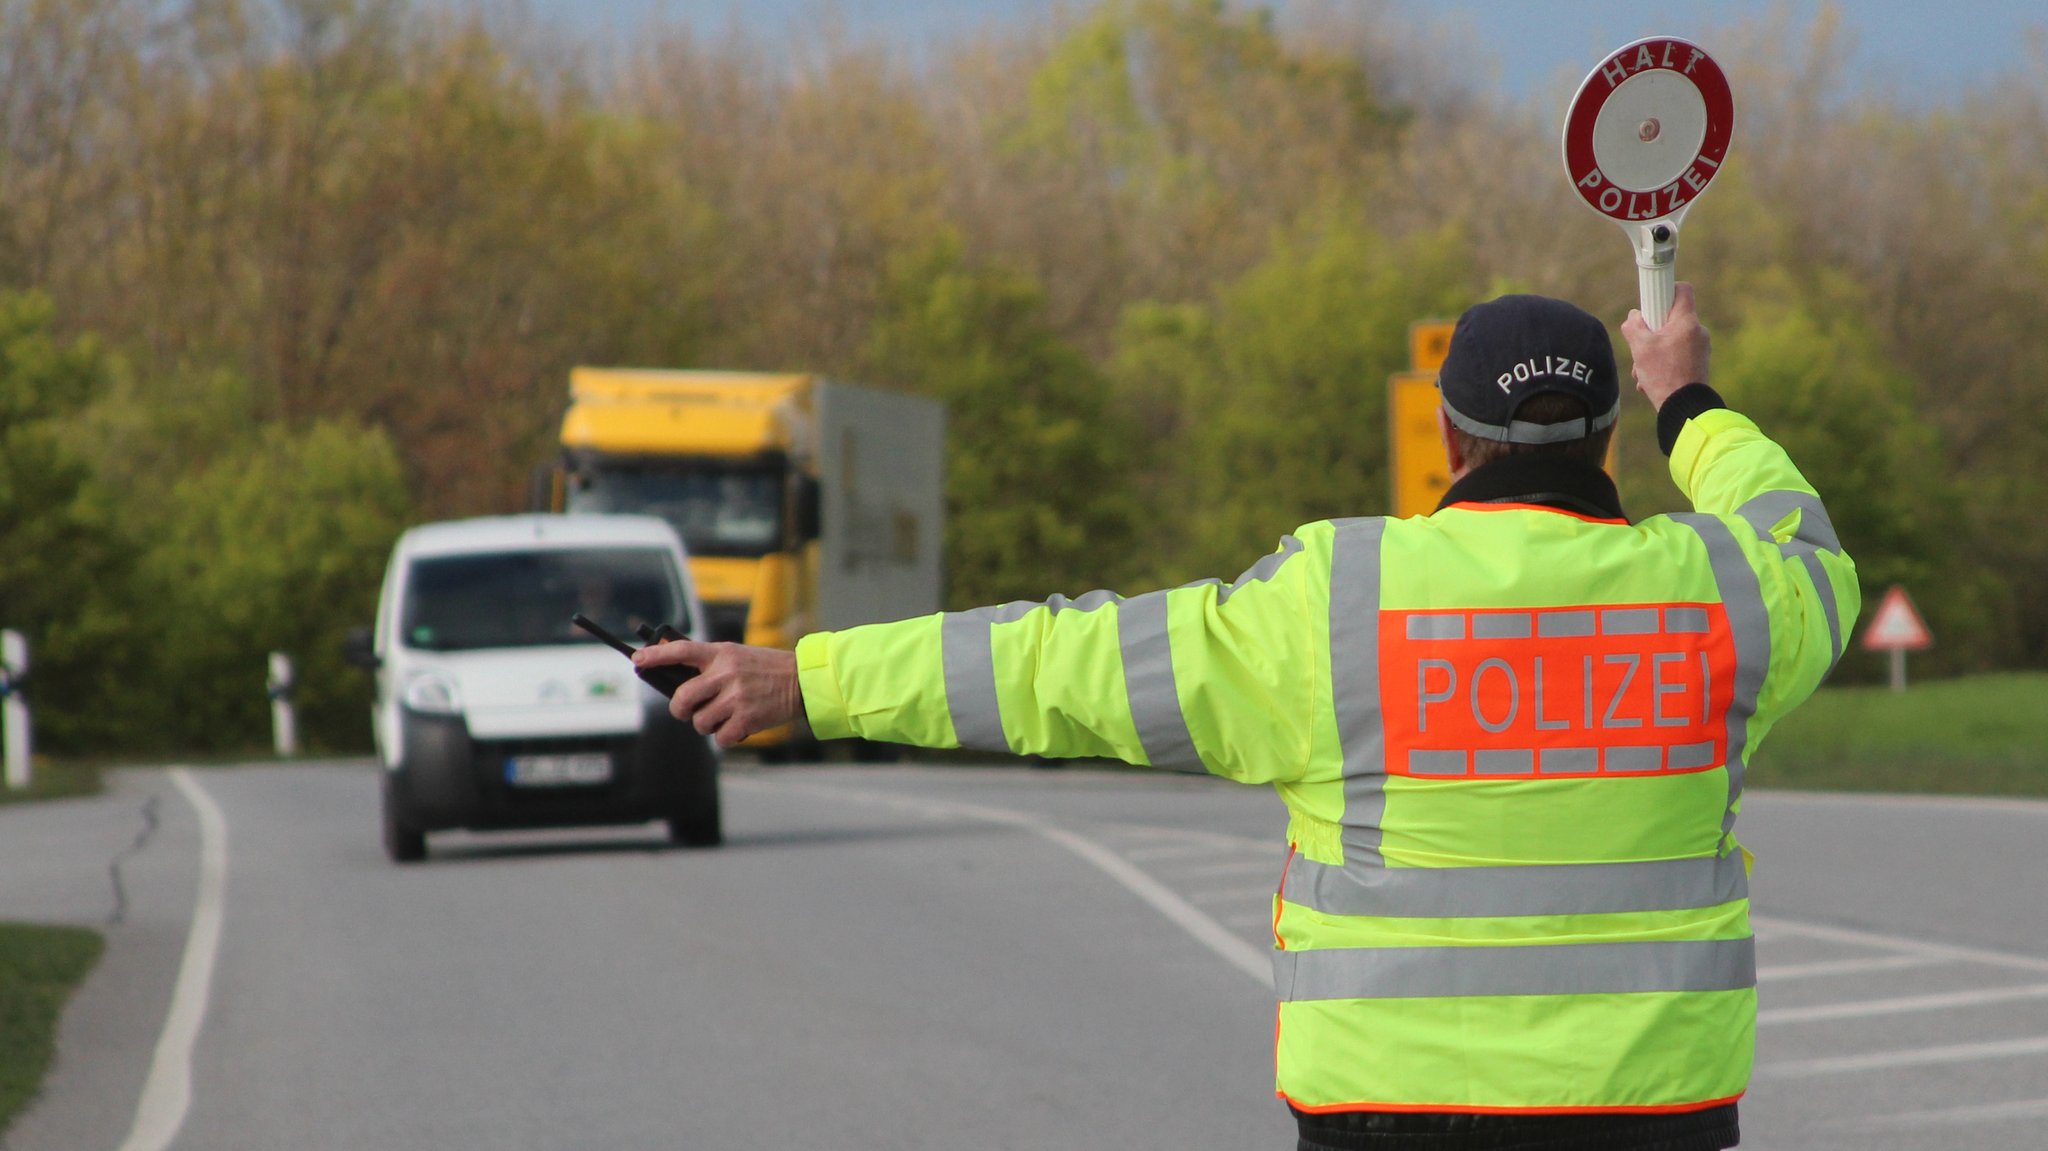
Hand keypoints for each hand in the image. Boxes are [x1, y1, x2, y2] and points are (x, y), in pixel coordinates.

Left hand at [635, 640, 801, 746]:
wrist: (803, 681)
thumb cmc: (768, 669)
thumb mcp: (738, 655)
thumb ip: (710, 662)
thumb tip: (675, 670)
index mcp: (722, 653)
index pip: (681, 651)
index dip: (656, 656)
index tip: (638, 660)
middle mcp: (726, 673)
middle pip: (682, 698)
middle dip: (680, 709)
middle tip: (687, 710)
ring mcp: (736, 697)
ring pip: (699, 721)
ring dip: (707, 724)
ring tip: (724, 716)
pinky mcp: (746, 718)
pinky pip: (720, 737)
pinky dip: (726, 737)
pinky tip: (739, 726)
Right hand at [1621, 281, 1710, 410]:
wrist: (1685, 407)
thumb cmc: (1664, 375)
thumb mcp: (1640, 347)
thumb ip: (1634, 326)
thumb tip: (1634, 316)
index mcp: (1687, 321)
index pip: (1682, 289)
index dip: (1666, 290)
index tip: (1651, 303)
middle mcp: (1698, 331)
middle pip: (1672, 317)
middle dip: (1652, 329)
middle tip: (1641, 344)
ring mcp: (1701, 347)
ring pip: (1673, 338)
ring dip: (1654, 350)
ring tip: (1644, 369)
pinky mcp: (1699, 362)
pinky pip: (1678, 353)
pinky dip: (1664, 361)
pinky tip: (1652, 378)